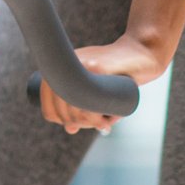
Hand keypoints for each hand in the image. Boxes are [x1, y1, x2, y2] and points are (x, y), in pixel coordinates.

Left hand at [39, 35, 169, 135]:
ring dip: (88, 122)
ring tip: (103, 124)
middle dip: (76, 121)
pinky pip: (90, 100)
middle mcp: (67, 62)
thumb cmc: (113, 75)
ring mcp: (81, 63)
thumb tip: (69, 129)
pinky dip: (97, 117)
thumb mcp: (94, 90)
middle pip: (60, 104)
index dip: (56, 115)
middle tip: (95, 124)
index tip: (72, 123)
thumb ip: (79, 107)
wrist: (138, 55)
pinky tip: (105, 122)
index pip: (46, 97)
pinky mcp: (97, 67)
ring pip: (74, 104)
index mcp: (61, 65)